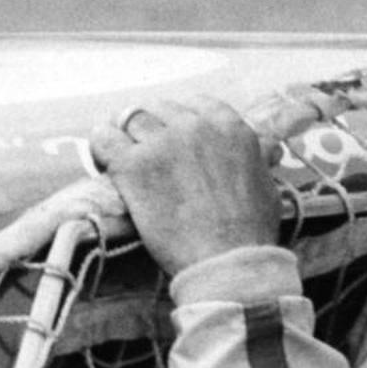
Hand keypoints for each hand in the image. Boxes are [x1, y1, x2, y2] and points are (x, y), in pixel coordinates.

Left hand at [90, 97, 278, 276]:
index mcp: (229, 126)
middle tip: (145, 153)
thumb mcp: (264, 183)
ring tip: (121, 159)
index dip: (178, 121)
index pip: (192, 104)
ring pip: (128, 119)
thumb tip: (264, 149)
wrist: (228, 263)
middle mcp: (194, 126)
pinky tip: (106, 164)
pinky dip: (101, 148)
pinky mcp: (134, 165)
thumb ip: (254, 158)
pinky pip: (104, 139)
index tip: (173, 138)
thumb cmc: (250, 232)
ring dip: (124, 137)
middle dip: (150, 128)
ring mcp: (161, 143)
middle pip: (157, 109)